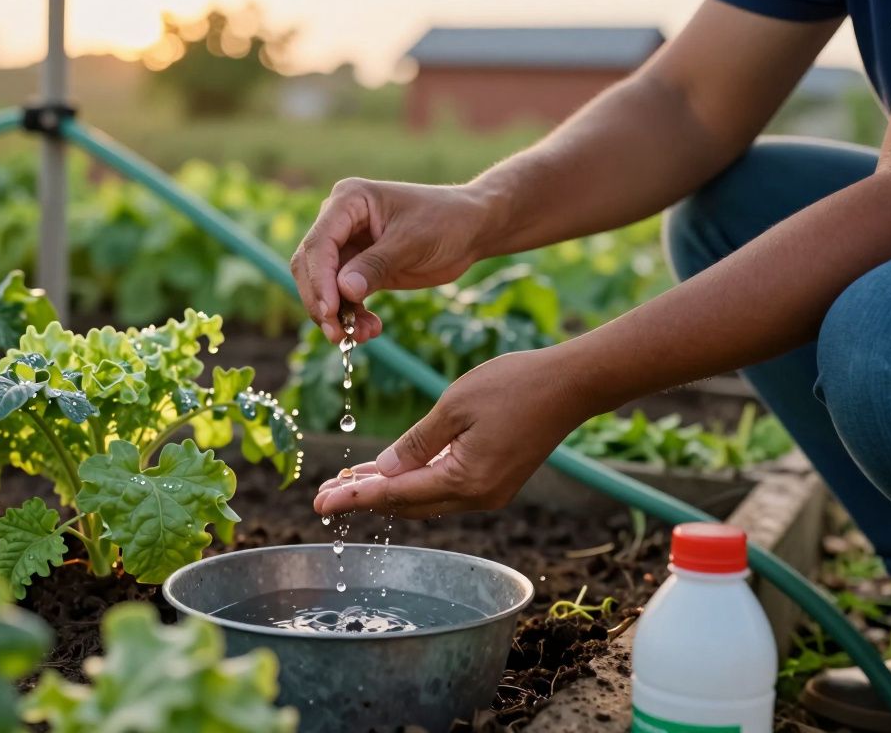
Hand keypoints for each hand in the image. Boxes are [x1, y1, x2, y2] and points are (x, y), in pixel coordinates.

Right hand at [290, 178, 498, 343]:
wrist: (470, 229)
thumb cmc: (445, 221)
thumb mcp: (412, 242)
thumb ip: (376, 265)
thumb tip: (343, 290)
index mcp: (348, 201)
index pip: (319, 243)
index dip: (319, 279)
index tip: (330, 312)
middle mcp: (339, 221)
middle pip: (311, 266)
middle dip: (322, 302)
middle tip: (338, 335)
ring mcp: (347, 245)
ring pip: (324, 286)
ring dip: (337, 315)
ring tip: (361, 337)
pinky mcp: (358, 269)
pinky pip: (343, 297)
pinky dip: (351, 316)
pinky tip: (370, 330)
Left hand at [314, 347, 592, 518]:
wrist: (571, 385)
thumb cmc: (514, 386)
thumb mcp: (454, 406)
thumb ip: (416, 443)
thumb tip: (383, 472)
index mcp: (464, 482)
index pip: (394, 495)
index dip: (353, 498)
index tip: (318, 504)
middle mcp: (477, 498)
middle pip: (407, 505)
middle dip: (365, 498)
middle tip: (324, 495)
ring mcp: (489, 493)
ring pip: (425, 499)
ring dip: (388, 491)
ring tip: (349, 483)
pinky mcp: (495, 482)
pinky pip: (445, 489)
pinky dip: (414, 482)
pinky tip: (391, 472)